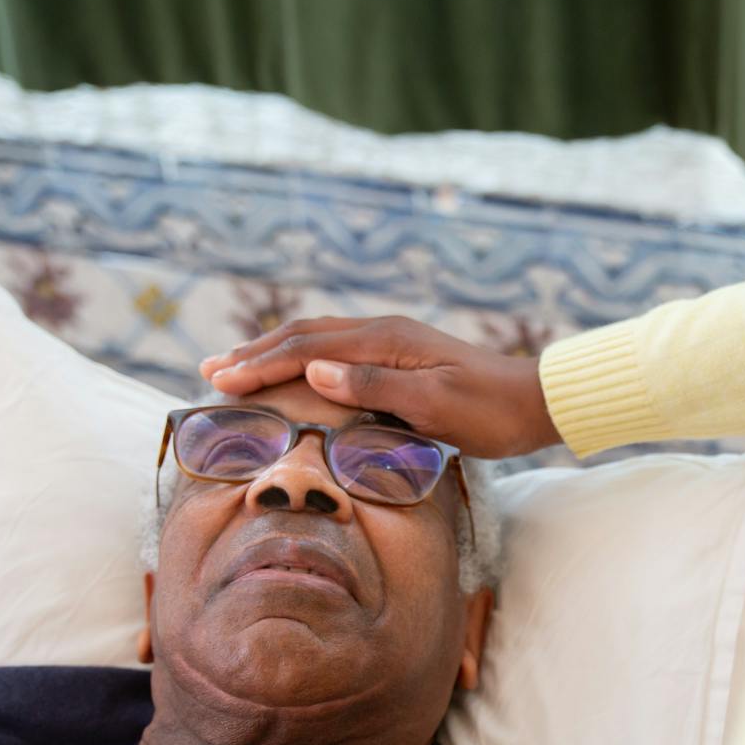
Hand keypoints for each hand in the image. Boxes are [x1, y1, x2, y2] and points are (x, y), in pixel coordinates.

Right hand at [201, 316, 563, 457]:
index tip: (219, 382)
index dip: (259, 365)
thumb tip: (315, 368)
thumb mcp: (434, 404)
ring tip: (236, 367)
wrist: (534, 403)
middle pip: (303, 336)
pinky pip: (335, 352)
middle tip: (209, 371)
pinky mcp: (400, 359)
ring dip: (273, 353)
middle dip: (254, 354)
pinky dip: (301, 359)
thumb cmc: (489, 411)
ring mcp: (391, 344)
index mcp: (385, 341)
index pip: (306, 349)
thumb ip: (375, 386)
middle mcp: (383, 334)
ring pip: (317, 341)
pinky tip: (293, 371)